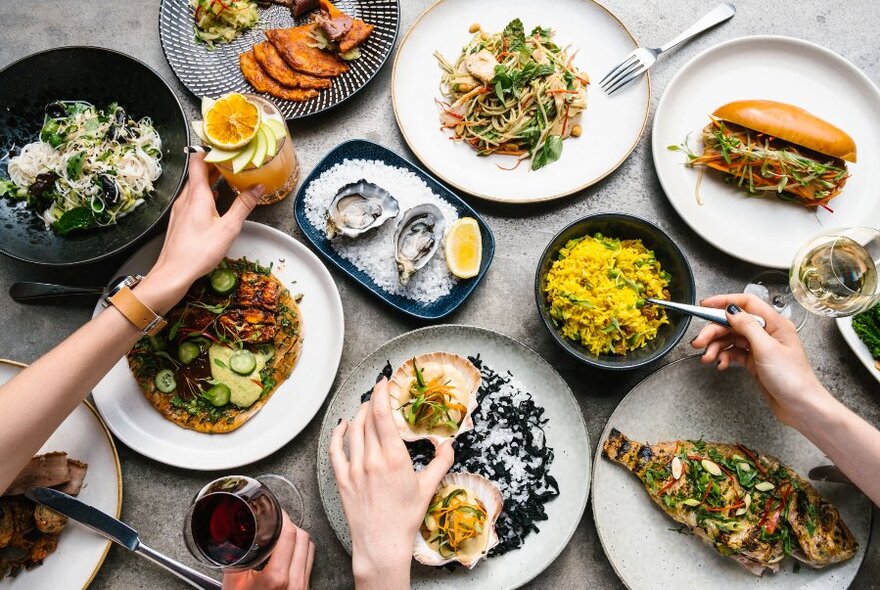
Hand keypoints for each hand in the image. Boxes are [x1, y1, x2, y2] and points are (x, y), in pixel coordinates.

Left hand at [137, 153, 263, 312]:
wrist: (174, 272)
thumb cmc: (199, 252)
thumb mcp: (228, 228)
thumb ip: (243, 206)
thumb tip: (257, 188)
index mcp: (197, 195)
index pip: (198, 161)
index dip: (209, 151)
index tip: (225, 147)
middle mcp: (186, 198)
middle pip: (197, 172)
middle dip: (214, 165)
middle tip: (232, 161)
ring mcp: (180, 208)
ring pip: (195, 186)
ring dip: (210, 180)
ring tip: (227, 178)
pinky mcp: (180, 219)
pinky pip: (192, 198)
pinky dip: (205, 194)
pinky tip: (215, 201)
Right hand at [222, 513, 313, 589]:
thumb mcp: (234, 582)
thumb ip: (237, 558)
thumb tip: (235, 535)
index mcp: (277, 578)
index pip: (290, 535)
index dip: (283, 518)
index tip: (275, 513)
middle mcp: (295, 583)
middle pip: (303, 538)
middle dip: (289, 526)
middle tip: (276, 522)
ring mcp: (302, 587)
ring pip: (309, 548)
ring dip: (297, 537)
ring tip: (282, 536)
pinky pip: (309, 562)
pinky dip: (301, 551)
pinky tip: (288, 552)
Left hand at [329, 377, 454, 589]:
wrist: (381, 544)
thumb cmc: (406, 518)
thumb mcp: (428, 488)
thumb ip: (441, 462)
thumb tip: (449, 444)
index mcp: (394, 458)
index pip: (383, 415)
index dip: (381, 393)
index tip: (383, 381)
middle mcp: (372, 459)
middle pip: (367, 419)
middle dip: (373, 401)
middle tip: (379, 394)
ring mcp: (354, 469)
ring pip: (353, 430)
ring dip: (359, 414)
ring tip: (367, 407)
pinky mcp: (342, 479)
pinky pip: (335, 449)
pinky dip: (337, 433)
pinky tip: (342, 425)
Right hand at [691, 293, 829, 427]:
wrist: (800, 406)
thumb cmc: (792, 378)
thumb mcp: (767, 348)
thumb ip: (747, 326)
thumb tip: (731, 309)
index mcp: (774, 324)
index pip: (747, 303)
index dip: (724, 301)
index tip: (705, 305)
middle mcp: (767, 333)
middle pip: (733, 323)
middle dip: (714, 331)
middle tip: (699, 341)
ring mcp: (760, 348)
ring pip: (731, 339)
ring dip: (716, 347)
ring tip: (707, 357)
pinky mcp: (755, 362)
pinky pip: (734, 353)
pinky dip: (724, 357)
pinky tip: (720, 364)